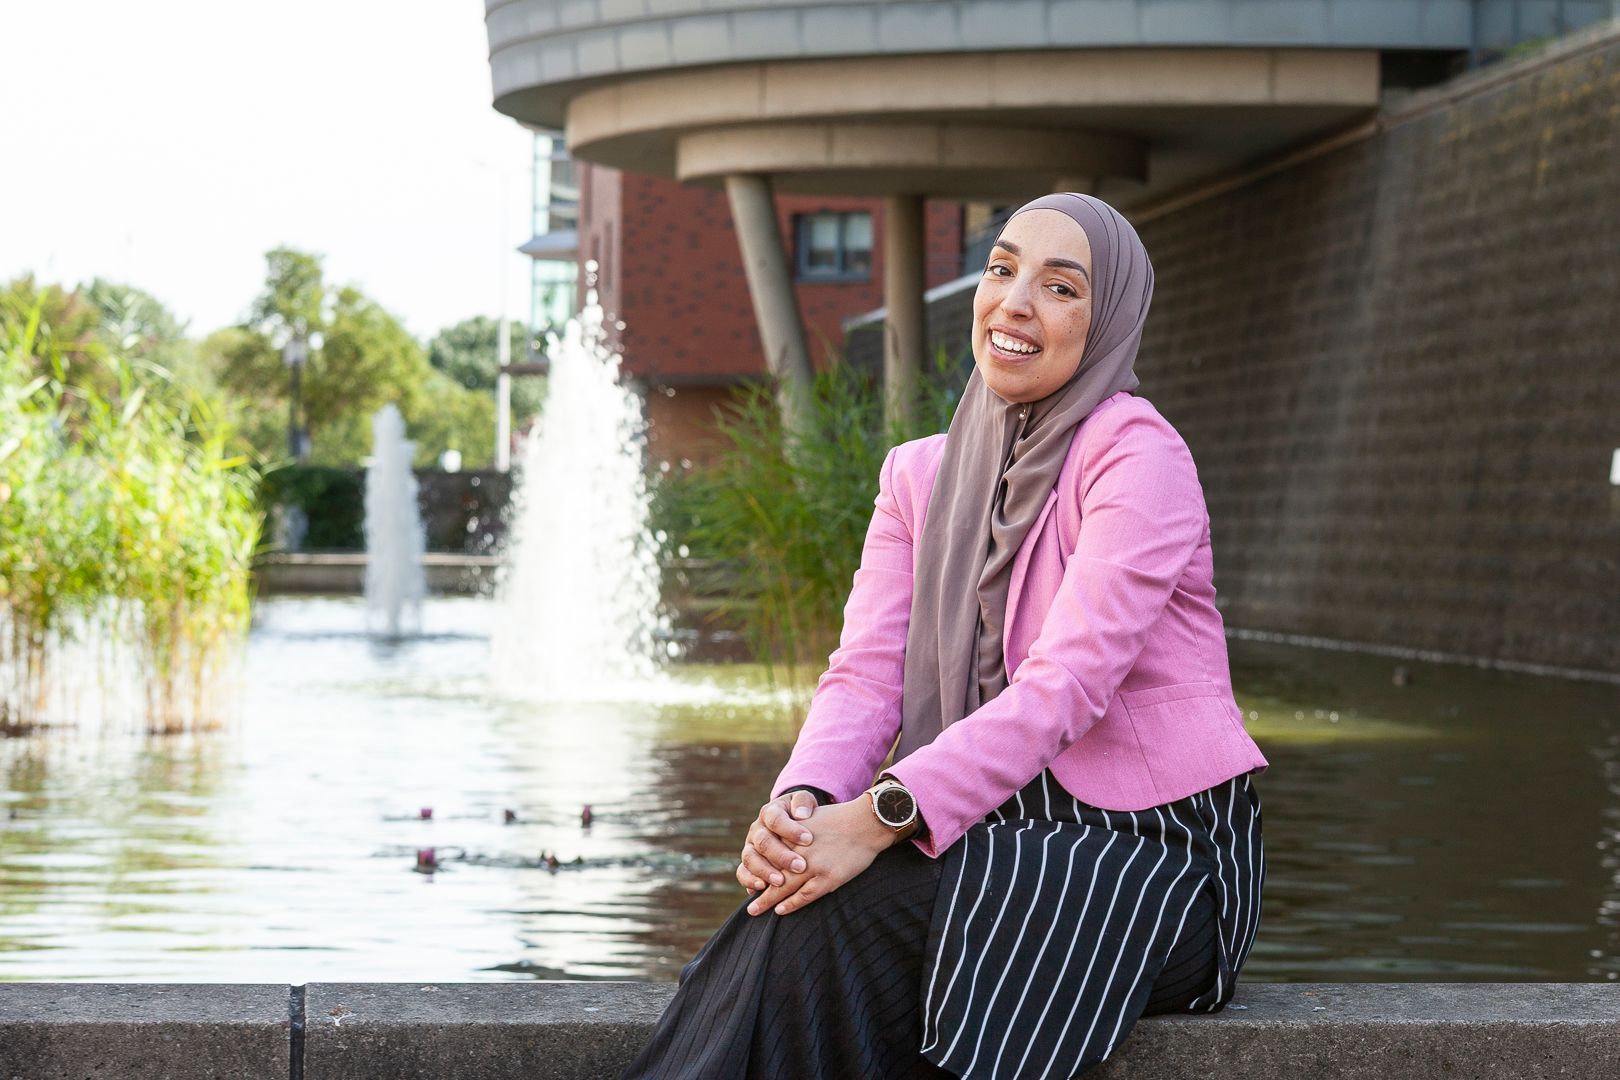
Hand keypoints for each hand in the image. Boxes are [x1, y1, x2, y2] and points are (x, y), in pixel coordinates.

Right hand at [736, 790, 818, 892]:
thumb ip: (803, 802)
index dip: (790, 830)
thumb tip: (801, 814)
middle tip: (800, 866)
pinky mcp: (747, 863)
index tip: (809, 839)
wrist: (791, 823)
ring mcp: (749, 847)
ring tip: (781, 881)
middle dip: (781, 856)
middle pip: (763, 842)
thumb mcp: (803, 802)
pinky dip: (749, 881)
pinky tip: (762, 888)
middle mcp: (756, 830)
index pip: (775, 819)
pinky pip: (742, 872)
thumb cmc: (801, 814)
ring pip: (750, 858)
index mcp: (769, 812)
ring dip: (765, 871)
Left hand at [745, 795, 897, 917]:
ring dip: (768, 900)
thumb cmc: (839, 820)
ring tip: (755, 910)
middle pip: (771, 871)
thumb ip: (792, 833)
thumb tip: (778, 847)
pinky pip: (804, 895)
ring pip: (784, 886)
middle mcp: (799, 849)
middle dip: (758, 887)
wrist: (866, 823)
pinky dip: (791, 904)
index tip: (751, 879)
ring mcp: (813, 864)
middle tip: (747, 902)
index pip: (766, 853)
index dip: (757, 868)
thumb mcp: (809, 819)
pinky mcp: (828, 877)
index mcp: (792, 833)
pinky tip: (780, 910)